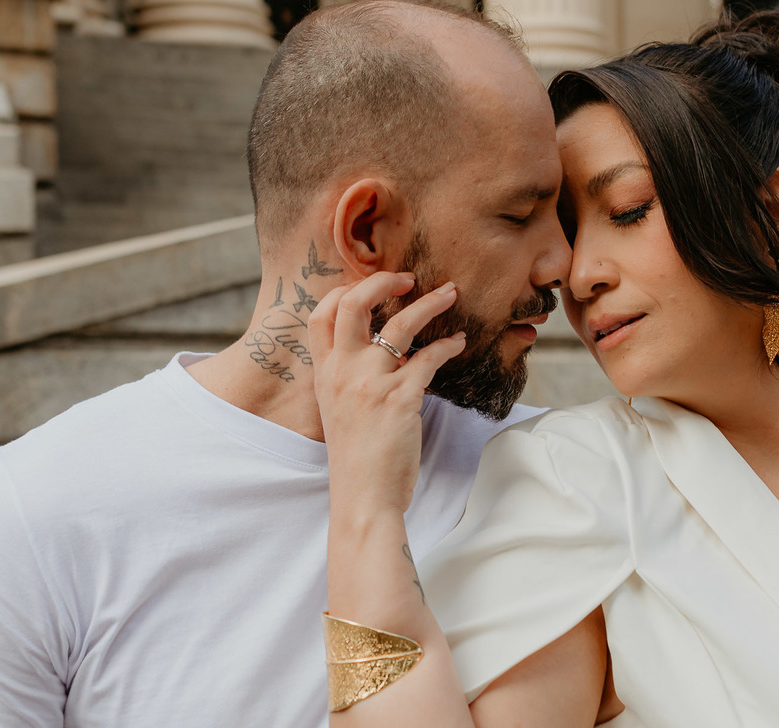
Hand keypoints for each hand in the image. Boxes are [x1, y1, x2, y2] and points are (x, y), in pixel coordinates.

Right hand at [309, 272, 465, 516]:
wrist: (363, 499)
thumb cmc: (357, 459)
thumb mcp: (340, 410)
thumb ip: (353, 378)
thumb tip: (387, 352)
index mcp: (325, 374)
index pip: (321, 314)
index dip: (345, 291)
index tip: (374, 288)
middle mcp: (342, 372)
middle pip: (353, 303)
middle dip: (382, 281)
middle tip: (408, 279)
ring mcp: (370, 383)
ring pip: (399, 323)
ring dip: (430, 303)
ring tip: (451, 294)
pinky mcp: (400, 398)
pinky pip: (429, 357)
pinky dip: (447, 344)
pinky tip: (457, 342)